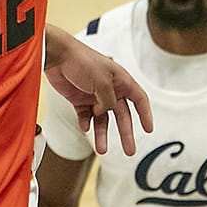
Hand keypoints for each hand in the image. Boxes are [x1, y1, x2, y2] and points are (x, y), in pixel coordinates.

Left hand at [44, 28, 152, 155]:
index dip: (145, 114)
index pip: (139, 99)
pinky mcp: (79, 99)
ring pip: (103, 119)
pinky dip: (86, 123)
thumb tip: (106, 112)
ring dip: (102, 134)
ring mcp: (94, 95)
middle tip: (129, 150)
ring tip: (102, 149)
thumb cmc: (82, 60)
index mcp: (120, 80)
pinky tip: (85, 126)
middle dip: (126, 133)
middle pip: (122, 115)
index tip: (148, 129)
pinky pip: (86, 116)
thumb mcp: (102, 82)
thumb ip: (108, 101)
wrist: (57, 56)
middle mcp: (109, 89)